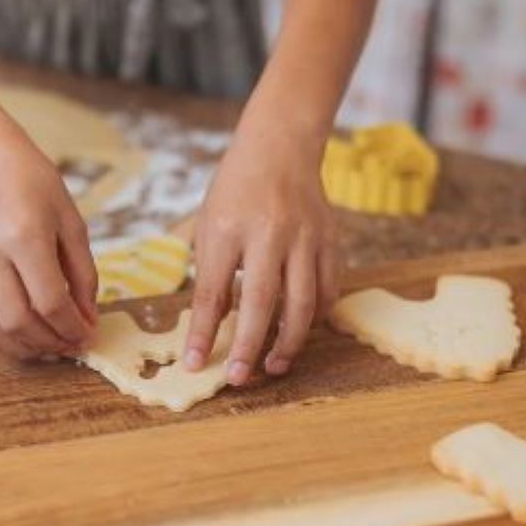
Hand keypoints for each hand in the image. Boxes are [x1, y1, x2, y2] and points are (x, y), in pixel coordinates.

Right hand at [0, 127, 96, 359]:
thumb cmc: (36, 186)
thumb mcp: (72, 223)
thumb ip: (83, 274)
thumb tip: (87, 320)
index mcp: (24, 235)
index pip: (49, 300)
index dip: (72, 327)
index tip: (88, 336)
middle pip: (17, 321)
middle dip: (49, 343)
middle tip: (71, 345)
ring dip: (25, 346)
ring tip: (50, 344)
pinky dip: (2, 333)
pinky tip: (25, 328)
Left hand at [184, 121, 339, 384]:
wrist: (280, 147)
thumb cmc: (236, 188)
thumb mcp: (209, 223)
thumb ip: (212, 273)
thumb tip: (216, 326)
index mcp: (227, 227)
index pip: (212, 290)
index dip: (204, 332)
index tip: (195, 363)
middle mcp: (268, 232)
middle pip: (261, 301)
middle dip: (249, 346)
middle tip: (238, 378)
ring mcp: (304, 236)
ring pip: (303, 302)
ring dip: (288, 342)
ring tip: (272, 366)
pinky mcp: (329, 240)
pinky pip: (327, 289)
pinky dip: (315, 317)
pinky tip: (300, 331)